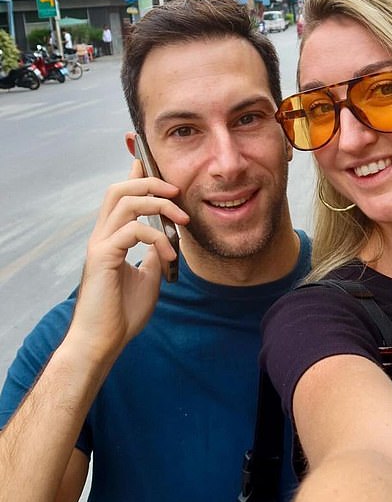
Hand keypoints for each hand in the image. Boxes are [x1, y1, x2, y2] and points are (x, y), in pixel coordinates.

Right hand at [67, 160, 188, 361]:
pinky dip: (156, 238)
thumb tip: (166, 241)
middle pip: (120, 190)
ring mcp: (100, 245)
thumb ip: (153, 255)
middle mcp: (102, 236)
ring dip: (158, 205)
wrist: (105, 340)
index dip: (135, 175)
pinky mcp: (103, 257)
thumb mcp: (148, 278)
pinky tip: (170, 257)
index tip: (151, 162)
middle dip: (150, 183)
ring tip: (182, 221)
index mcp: (111, 238)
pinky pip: (132, 231)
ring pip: (124, 201)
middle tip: (177, 192)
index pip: (121, 197)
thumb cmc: (123, 313)